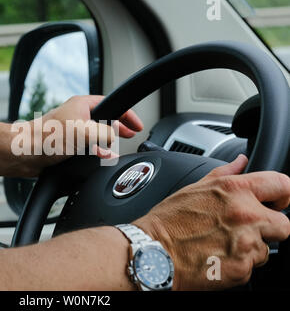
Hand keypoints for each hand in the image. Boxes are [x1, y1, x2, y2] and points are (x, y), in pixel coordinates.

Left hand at [23, 95, 142, 173]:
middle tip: (131, 134)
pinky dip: (96, 152)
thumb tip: (114, 140)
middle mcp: (77, 116)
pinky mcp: (66, 145)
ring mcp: (72, 131)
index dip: (127, 115)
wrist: (25, 153)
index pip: (112, 105)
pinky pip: (87, 147)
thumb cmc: (46, 137)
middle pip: (106, 119)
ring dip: (107, 143)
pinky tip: (101, 158)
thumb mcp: (84, 132)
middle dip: (119, 128)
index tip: (137, 124)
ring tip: (116, 149)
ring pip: (96, 135)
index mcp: (82, 105)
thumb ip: (105, 134)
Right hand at [134, 155, 289, 289]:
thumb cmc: (168, 220)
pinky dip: (237, 265)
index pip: (282, 185)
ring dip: (249, 248)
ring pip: (265, 249)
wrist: (153, 252)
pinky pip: (250, 268)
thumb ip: (224, 173)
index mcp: (234, 191)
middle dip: (269, 227)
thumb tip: (241, 161)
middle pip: (283, 225)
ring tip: (221, 244)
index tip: (279, 200)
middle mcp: (245, 216)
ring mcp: (245, 245)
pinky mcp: (241, 270)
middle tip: (245, 229)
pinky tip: (216, 257)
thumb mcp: (194, 188)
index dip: (283, 194)